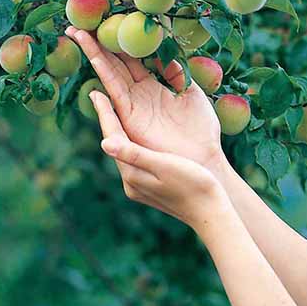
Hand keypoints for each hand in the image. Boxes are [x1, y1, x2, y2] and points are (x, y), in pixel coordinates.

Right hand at [65, 26, 224, 174]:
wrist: (203, 158)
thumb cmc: (202, 129)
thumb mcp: (190, 93)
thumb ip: (176, 72)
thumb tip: (166, 49)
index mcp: (153, 84)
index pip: (131, 56)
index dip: (119, 39)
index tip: (107, 19)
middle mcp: (138, 92)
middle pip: (114, 60)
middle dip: (97, 41)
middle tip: (81, 20)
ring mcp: (132, 103)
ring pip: (109, 71)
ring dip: (93, 52)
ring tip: (77, 32)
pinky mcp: (130, 115)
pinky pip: (114, 89)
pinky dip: (104, 73)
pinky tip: (94, 57)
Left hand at [91, 89, 229, 230]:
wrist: (212, 213)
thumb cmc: (194, 185)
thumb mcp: (164, 165)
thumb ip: (134, 154)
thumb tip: (104, 143)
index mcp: (132, 174)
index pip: (112, 137)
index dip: (104, 113)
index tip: (94, 92)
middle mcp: (130, 181)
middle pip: (115, 144)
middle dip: (108, 120)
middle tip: (99, 95)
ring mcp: (139, 186)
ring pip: (124, 151)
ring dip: (120, 130)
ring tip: (112, 110)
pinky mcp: (150, 187)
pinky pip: (135, 158)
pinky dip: (132, 141)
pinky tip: (134, 133)